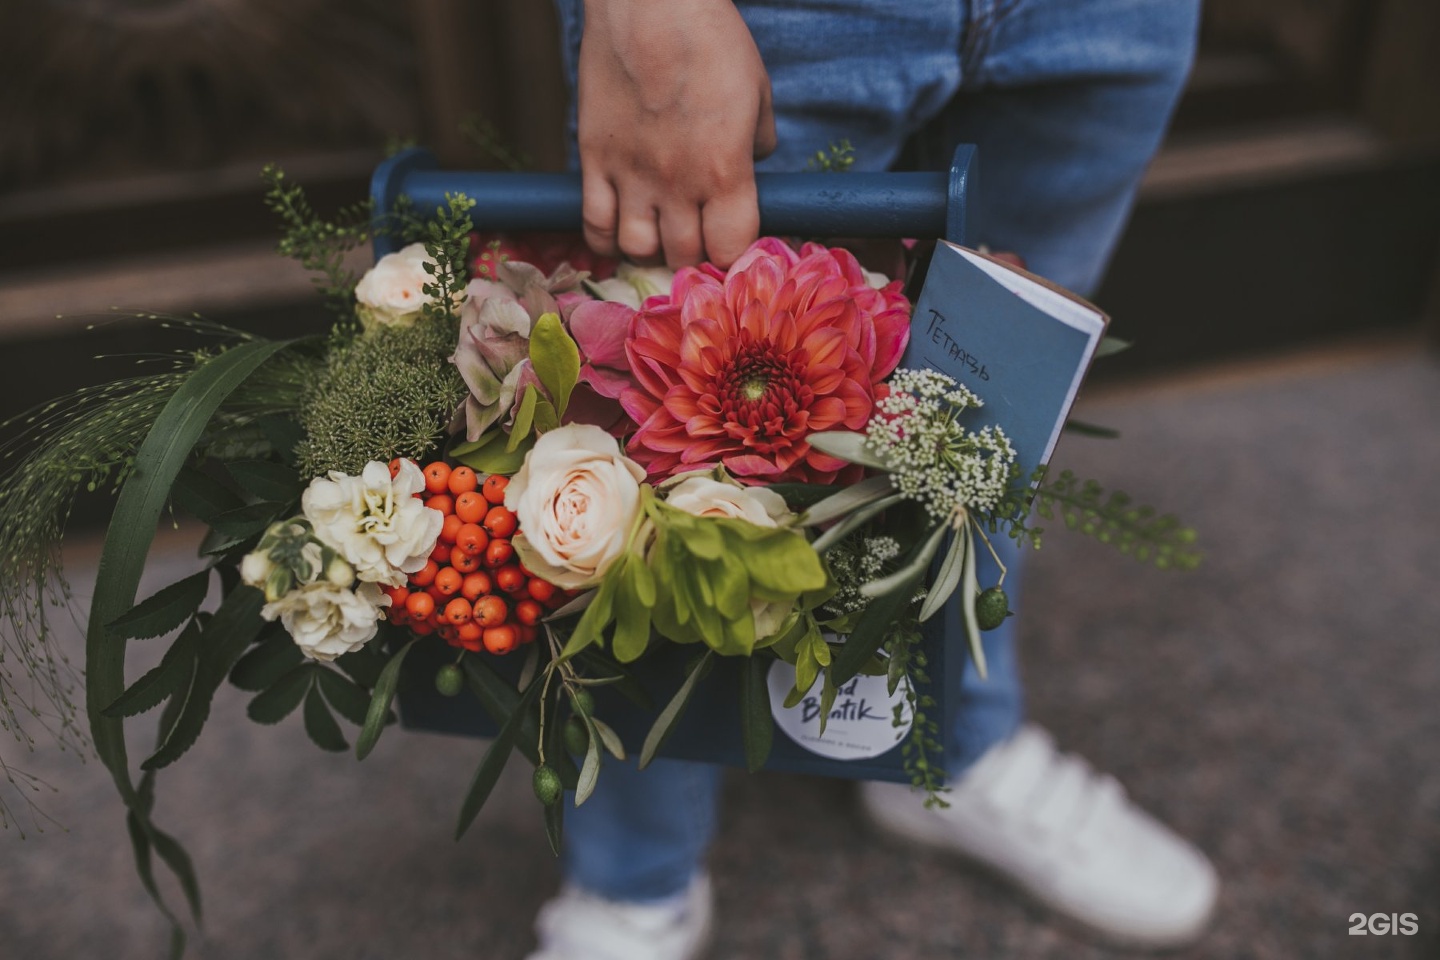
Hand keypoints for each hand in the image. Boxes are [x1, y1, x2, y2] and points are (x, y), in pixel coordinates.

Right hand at [577, 0, 776, 267]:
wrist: (650, 3)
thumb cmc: (711, 39)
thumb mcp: (757, 91)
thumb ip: (757, 142)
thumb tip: (753, 164)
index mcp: (725, 171)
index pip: (730, 249)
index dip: (733, 254)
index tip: (732, 242)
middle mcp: (677, 184)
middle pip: (684, 255)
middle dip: (694, 254)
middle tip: (695, 237)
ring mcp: (631, 175)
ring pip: (636, 249)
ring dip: (650, 250)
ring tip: (657, 234)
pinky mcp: (593, 159)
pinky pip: (593, 223)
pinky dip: (604, 240)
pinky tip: (617, 233)